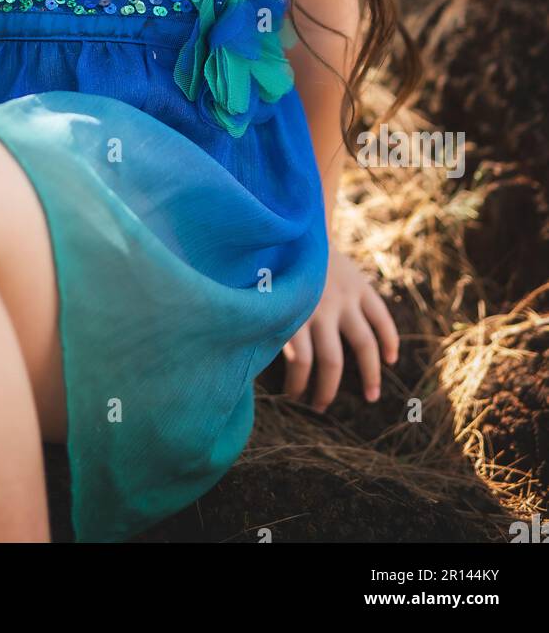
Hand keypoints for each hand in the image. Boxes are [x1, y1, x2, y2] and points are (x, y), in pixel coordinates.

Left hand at [281, 245, 398, 410]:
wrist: (298, 229)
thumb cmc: (275, 271)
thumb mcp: (266, 297)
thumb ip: (266, 324)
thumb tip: (246, 363)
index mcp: (293, 311)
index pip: (301, 363)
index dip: (298, 385)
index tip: (294, 395)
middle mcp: (321, 307)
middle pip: (332, 362)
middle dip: (328, 391)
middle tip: (321, 407)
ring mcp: (345, 297)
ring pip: (364, 346)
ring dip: (370, 377)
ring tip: (371, 397)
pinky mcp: (362, 287)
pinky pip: (382, 319)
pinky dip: (390, 342)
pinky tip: (389, 360)